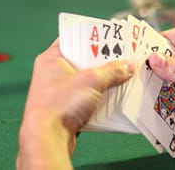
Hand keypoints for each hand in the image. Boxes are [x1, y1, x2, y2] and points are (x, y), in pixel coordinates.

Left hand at [18, 39, 132, 168]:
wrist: (47, 139)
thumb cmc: (60, 104)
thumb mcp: (92, 81)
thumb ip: (112, 71)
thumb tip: (128, 66)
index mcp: (51, 58)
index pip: (73, 38)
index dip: (92, 36)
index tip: (111, 35)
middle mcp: (52, 73)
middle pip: (82, 60)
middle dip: (103, 60)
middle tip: (123, 56)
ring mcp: (57, 92)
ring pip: (85, 80)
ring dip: (103, 80)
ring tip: (123, 75)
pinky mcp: (64, 109)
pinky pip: (85, 97)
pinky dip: (98, 97)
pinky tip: (114, 97)